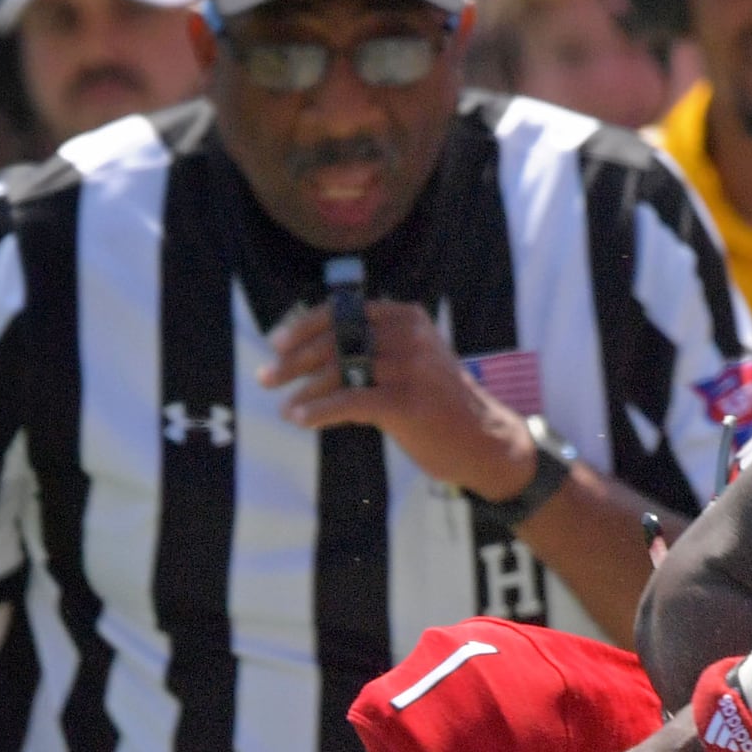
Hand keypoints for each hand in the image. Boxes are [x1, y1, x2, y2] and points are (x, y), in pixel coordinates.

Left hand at [265, 296, 535, 498]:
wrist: (484, 440)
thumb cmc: (441, 403)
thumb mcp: (415, 360)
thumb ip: (376, 347)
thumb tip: (315, 350)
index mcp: (407, 318)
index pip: (343, 312)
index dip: (304, 326)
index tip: (276, 343)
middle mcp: (407, 337)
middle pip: (335, 340)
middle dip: (294, 360)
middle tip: (267, 377)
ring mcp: (408, 368)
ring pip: (339, 370)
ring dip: (303, 389)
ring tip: (283, 405)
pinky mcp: (406, 402)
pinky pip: (349, 401)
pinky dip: (319, 410)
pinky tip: (300, 417)